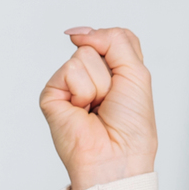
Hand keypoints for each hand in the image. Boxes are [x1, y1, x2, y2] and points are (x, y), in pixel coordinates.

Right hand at [40, 27, 158, 189]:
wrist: (117, 156)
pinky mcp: (51, 94)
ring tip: (97, 108)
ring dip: (99, 85)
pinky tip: (82, 111)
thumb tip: (79, 33)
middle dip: (111, 72)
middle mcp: (90, 76)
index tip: (124, 78)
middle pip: (97, 43)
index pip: (115, 37)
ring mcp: (69, 85)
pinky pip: (70, 71)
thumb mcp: (137, 72)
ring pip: (84, 56)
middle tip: (110, 100)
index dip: (119, 49)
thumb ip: (115, 40)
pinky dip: (83, 92)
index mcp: (114, 72)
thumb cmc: (131, 126)